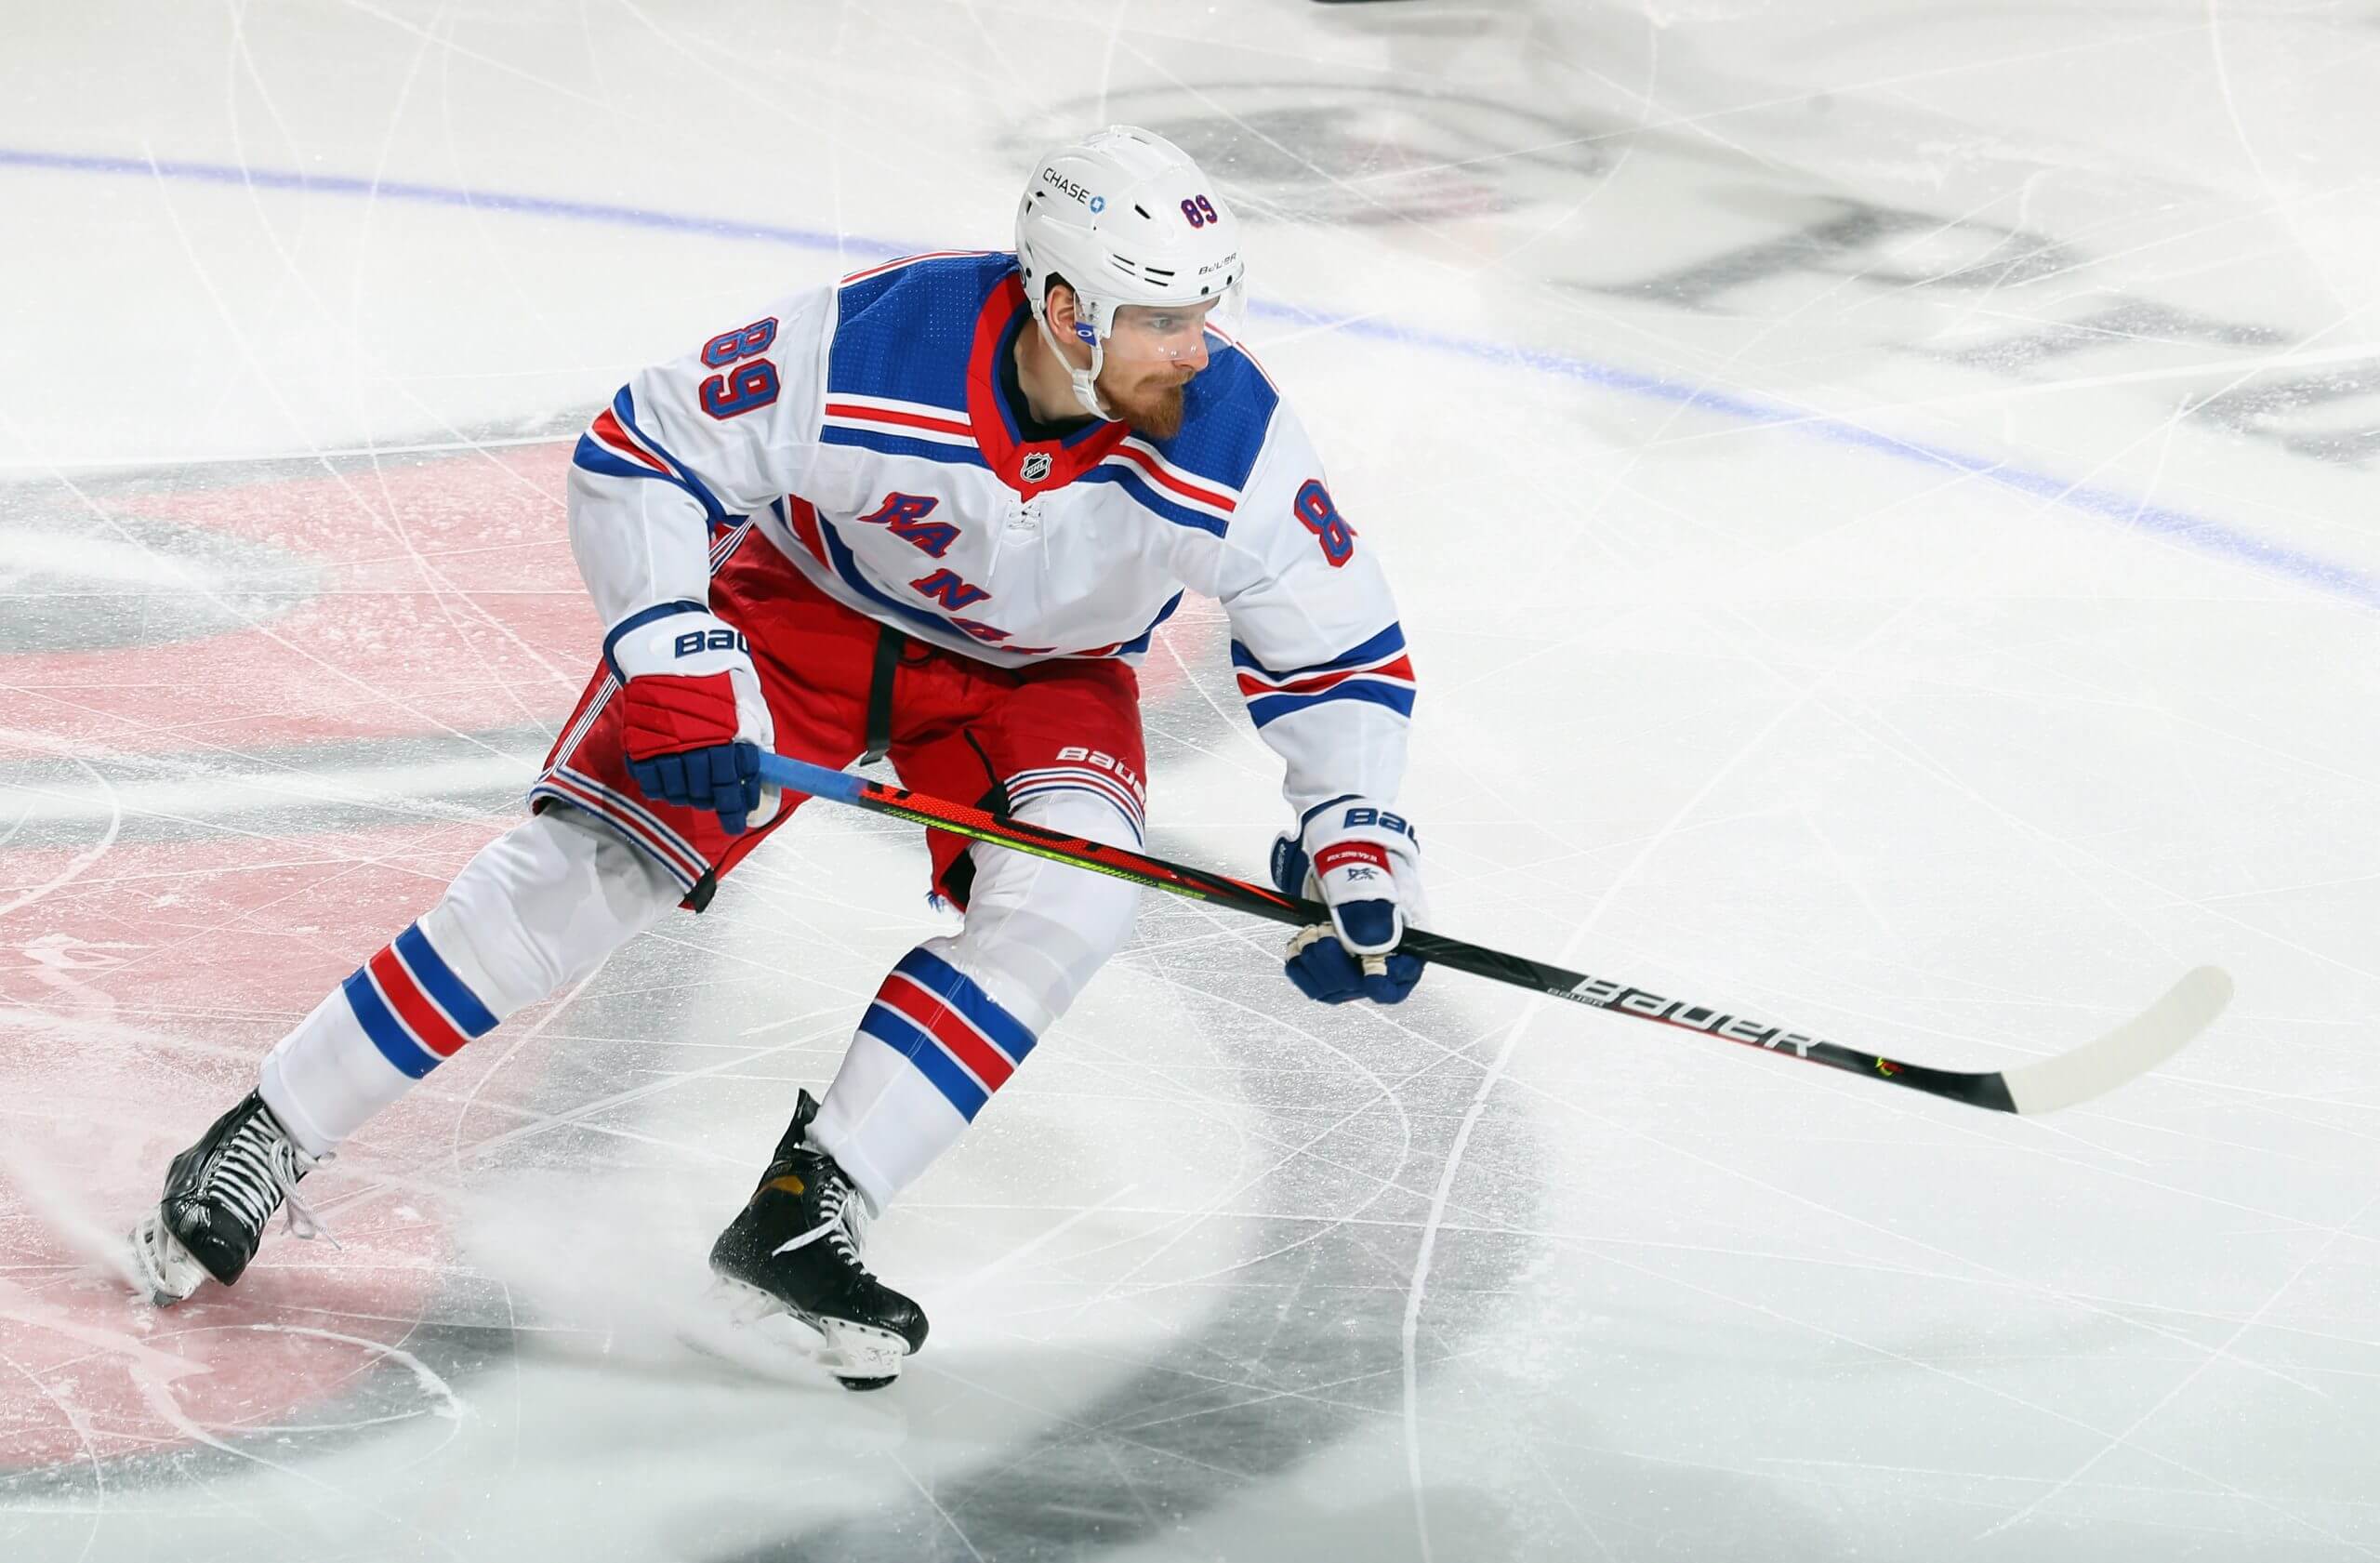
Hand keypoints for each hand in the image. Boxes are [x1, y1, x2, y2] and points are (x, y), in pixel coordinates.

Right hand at [607, 604, 779, 834]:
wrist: (669, 644)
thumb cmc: (716, 668)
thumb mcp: (748, 697)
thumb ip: (757, 733)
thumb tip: (763, 766)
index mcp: (729, 735)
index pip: (738, 782)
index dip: (741, 803)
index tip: (743, 815)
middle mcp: (699, 745)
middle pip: (709, 792)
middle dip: (719, 804)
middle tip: (722, 808)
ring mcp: (667, 746)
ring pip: (679, 791)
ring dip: (691, 798)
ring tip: (697, 796)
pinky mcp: (640, 742)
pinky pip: (650, 780)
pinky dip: (660, 789)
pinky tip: (669, 787)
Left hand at [1269, 798, 1426, 1004]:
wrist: (1334, 837)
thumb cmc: (1360, 851)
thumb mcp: (1367, 877)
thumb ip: (1369, 914)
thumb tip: (1373, 950)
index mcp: (1406, 933)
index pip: (1402, 977)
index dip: (1386, 985)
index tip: (1368, 979)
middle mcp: (1380, 949)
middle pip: (1362, 985)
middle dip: (1338, 967)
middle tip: (1322, 935)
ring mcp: (1351, 953)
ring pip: (1335, 986)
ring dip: (1316, 965)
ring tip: (1309, 934)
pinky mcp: (1328, 951)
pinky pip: (1312, 979)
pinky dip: (1300, 967)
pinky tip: (1296, 947)